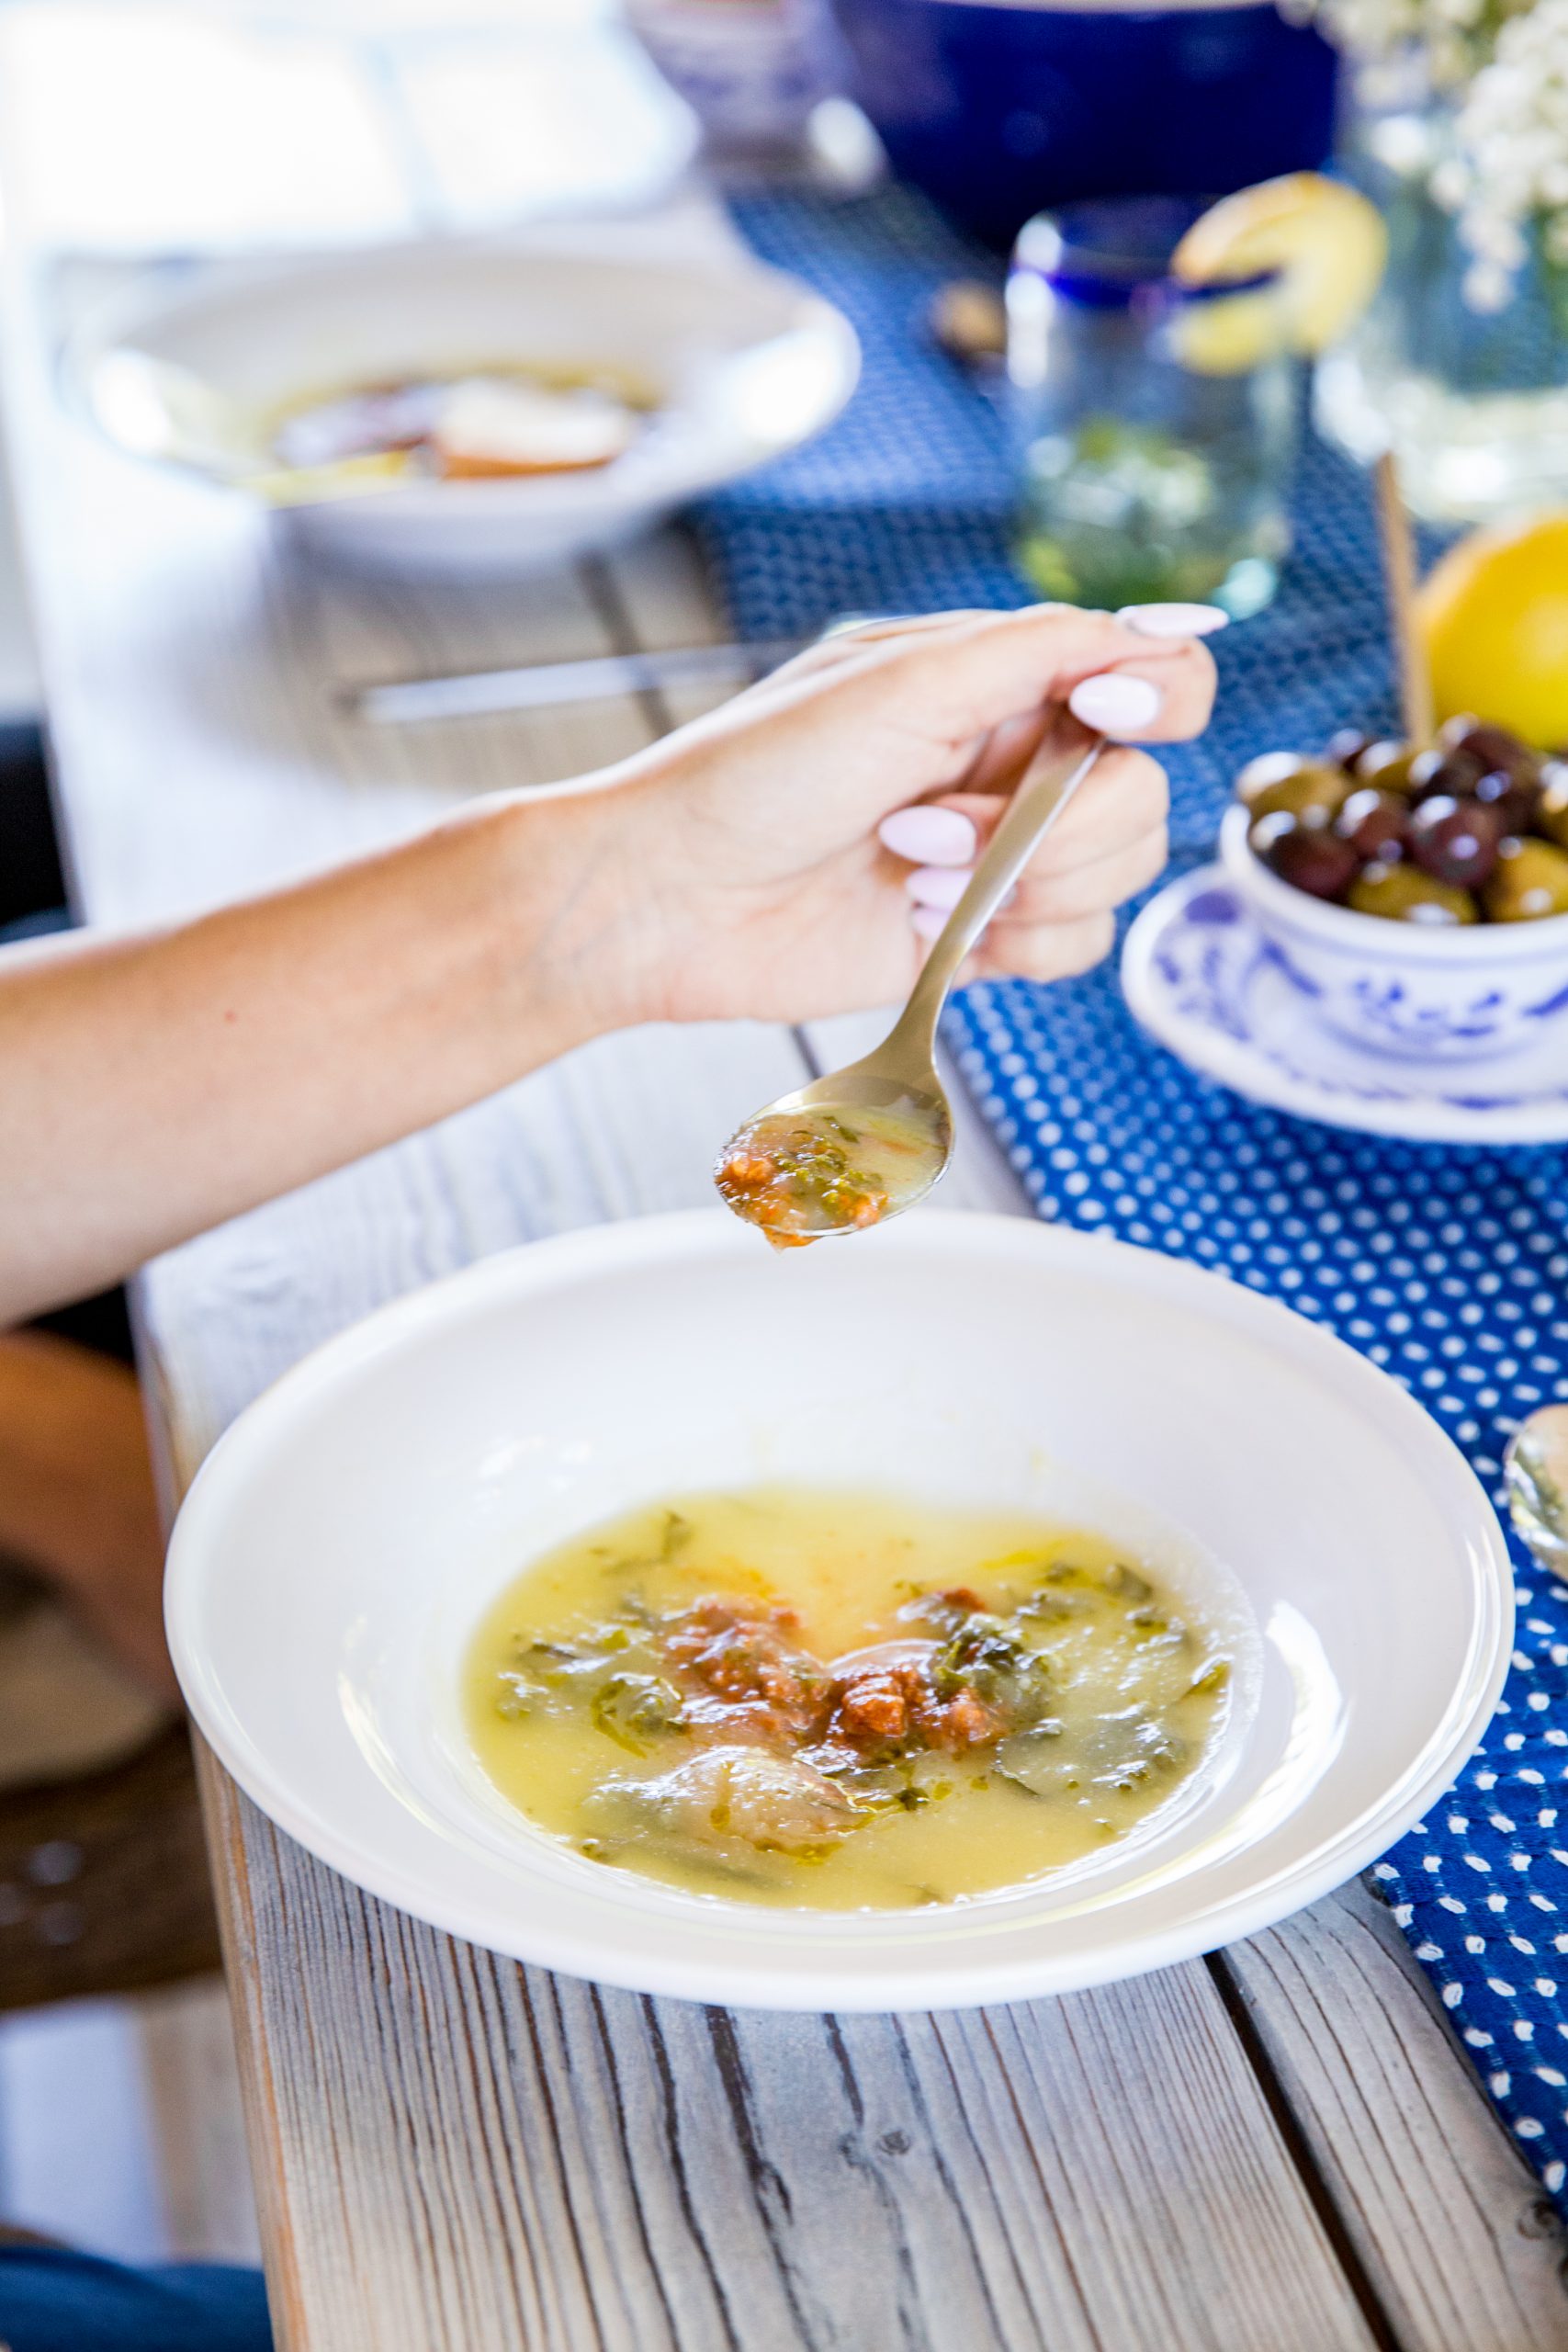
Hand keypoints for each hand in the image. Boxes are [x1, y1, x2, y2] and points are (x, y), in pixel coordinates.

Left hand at [599, 603, 1217, 1025]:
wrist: (669, 899)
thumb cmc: (757, 774)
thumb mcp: (902, 681)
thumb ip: (1046, 650)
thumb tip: (1171, 633)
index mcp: (1000, 678)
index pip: (1155, 677)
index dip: (1156, 704)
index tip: (1096, 722)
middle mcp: (1013, 762)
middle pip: (1141, 796)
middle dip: (1051, 829)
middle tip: (927, 829)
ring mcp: (1002, 856)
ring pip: (1116, 878)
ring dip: (1016, 886)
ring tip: (908, 876)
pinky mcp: (982, 940)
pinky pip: (1074, 949)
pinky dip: (1011, 945)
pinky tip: (921, 929)